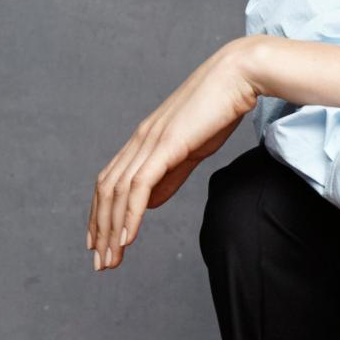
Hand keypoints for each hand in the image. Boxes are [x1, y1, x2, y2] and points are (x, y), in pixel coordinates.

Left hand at [87, 39, 258, 271]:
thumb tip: (151, 201)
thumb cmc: (220, 108)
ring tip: (111, 260)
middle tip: (100, 263)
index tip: (100, 243)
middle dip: (100, 229)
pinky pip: (140, 186)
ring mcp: (150, 141)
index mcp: (144, 139)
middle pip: (106, 191)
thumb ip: (170, 175)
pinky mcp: (165, 145)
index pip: (111, 182)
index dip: (101, 214)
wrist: (239, 76)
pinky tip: (127, 239)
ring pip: (118, 193)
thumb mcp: (192, 148)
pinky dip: (130, 215)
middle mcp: (139, 140)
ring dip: (112, 230)